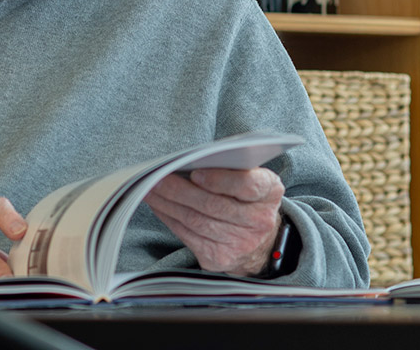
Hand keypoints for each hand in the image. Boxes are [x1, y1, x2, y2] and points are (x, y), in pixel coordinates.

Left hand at [144, 167, 284, 276]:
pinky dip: (169, 218)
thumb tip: (189, 161)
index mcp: (269, 192)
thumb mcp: (252, 177)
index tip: (195, 173)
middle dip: (180, 190)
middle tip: (156, 177)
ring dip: (168, 203)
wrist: (261, 241)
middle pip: (213, 205)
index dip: (220, 180)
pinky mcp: (219, 258)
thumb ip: (231, 167)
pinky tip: (158, 205)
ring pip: (196, 221)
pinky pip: (188, 236)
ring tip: (150, 188)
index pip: (247, 186)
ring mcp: (240, 243)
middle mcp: (258, 221)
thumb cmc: (248, 198)